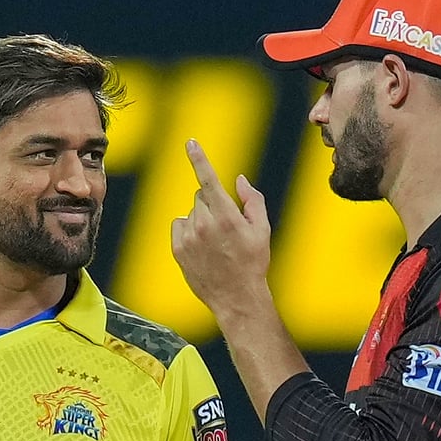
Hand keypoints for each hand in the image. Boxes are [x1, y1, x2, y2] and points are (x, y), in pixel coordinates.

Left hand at [171, 139, 271, 317]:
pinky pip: (179, 226)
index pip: (209, 180)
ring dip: (200, 219)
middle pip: (201, 197)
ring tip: (215, 243)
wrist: (236, 297)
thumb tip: (238, 180)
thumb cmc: (253, 263)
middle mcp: (204, 224)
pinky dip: (188, 231)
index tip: (190, 143)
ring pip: (190, 212)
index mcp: (227, 216)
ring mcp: (189, 237)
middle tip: (226, 226)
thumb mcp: (262, 230)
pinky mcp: (178, 249)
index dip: (199, 159)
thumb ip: (252, 200)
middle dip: (212, 204)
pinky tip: (202, 248)